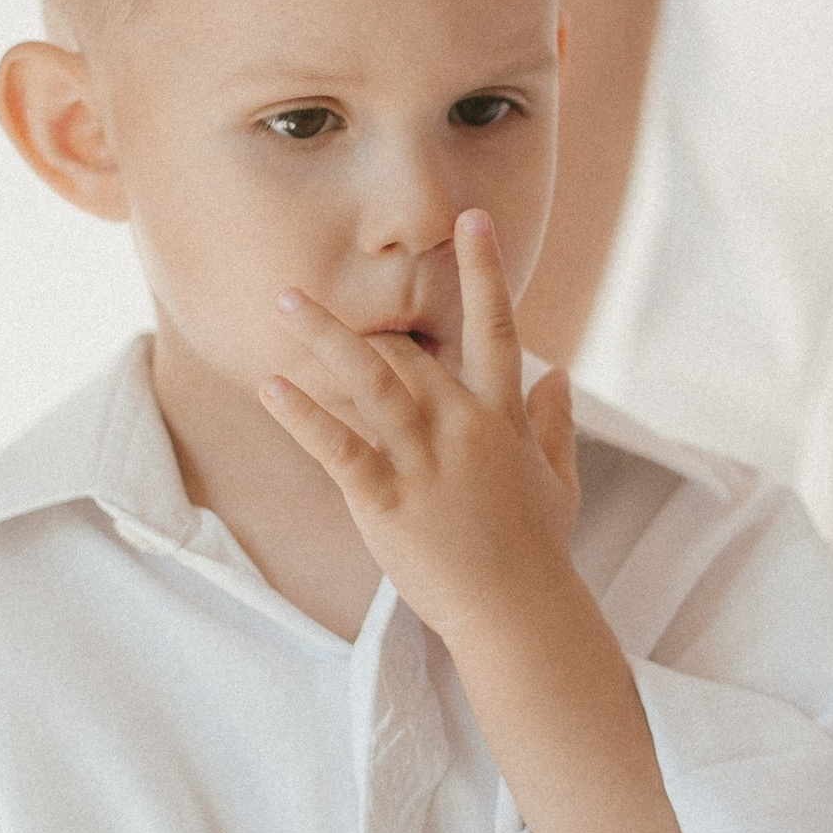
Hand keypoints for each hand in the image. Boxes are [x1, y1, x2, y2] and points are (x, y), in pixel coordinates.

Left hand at [262, 209, 582, 647]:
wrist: (519, 613)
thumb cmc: (537, 549)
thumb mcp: (558, 478)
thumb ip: (556, 422)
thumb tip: (560, 375)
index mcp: (503, 417)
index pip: (496, 328)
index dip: (484, 271)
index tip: (472, 220)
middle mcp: (464, 428)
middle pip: (410, 351)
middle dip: (365, 321)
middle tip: (310, 290)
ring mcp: (425, 463)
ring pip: (370, 383)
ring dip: (323, 339)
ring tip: (284, 302)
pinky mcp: (388, 502)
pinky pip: (339, 449)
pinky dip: (303, 417)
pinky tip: (272, 389)